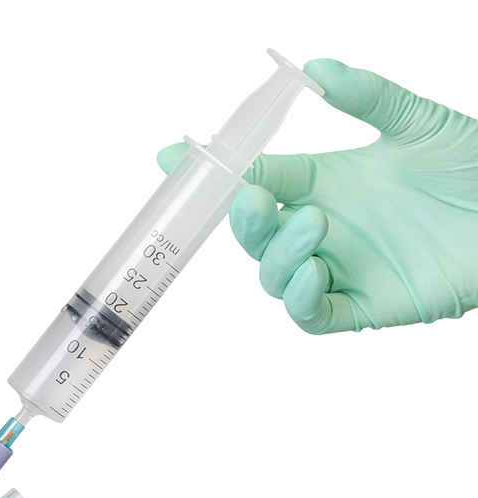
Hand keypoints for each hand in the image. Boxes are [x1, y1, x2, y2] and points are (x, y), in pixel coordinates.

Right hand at [160, 58, 477, 333]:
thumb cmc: (470, 168)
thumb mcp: (418, 123)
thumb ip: (365, 97)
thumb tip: (313, 60)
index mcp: (323, 184)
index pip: (255, 179)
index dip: (212, 172)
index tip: (173, 156)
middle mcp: (320, 229)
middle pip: (255, 235)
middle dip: (244, 219)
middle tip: (255, 197)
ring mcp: (337, 269)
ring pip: (276, 276)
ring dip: (280, 254)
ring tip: (315, 224)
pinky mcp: (361, 306)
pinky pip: (313, 314)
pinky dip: (303, 298)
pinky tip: (318, 272)